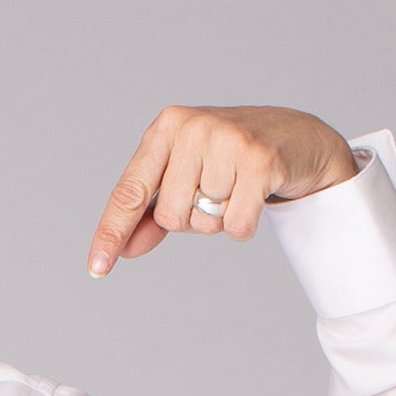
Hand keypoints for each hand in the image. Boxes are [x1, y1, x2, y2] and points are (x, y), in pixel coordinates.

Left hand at [87, 106, 358, 275]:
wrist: (297, 137)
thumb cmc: (230, 159)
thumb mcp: (184, 176)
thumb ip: (151, 213)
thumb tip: (124, 251)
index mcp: (166, 128)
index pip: (130, 192)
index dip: (112, 232)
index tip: (97, 268)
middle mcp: (192, 128)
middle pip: (171, 216)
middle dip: (193, 219)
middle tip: (216, 193)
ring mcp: (227, 140)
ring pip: (204, 221)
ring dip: (220, 220)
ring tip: (238, 189)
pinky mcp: (261, 160)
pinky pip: (236, 225)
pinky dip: (244, 226)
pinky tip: (256, 196)